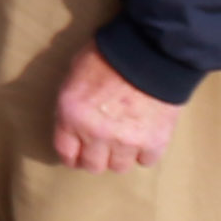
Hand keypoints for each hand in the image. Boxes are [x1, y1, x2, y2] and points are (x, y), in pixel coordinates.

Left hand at [51, 41, 181, 171]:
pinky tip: (145, 138)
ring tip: (124, 143)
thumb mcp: (74, 73)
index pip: (66, 153)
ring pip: (120, 167)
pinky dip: (145, 152)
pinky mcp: (154, 142)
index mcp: (72, 115)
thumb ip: (72, 102)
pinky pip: (146, 161)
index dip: (72, 157)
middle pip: (93, 166)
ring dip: (120, 157)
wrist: (149, 52)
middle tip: (102, 150)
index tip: (77, 157)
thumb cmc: (108, 55)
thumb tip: (73, 120)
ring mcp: (126, 141)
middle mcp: (96, 134)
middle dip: (96, 159)